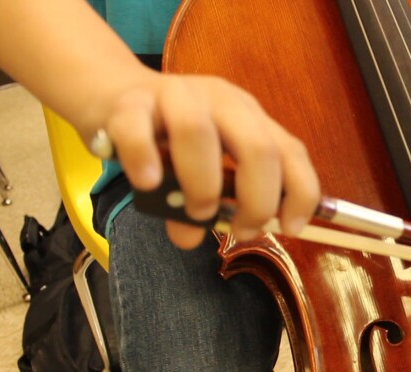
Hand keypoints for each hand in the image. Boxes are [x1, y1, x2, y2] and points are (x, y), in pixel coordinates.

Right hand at [100, 73, 319, 248]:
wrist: (110, 94)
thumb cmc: (168, 137)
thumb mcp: (199, 171)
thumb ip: (202, 205)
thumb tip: (190, 238)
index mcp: (248, 117)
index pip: (291, 150)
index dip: (300, 192)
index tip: (290, 229)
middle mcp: (221, 101)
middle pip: (257, 146)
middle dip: (257, 199)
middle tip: (240, 230)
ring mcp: (175, 96)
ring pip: (196, 133)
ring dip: (203, 184)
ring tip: (195, 212)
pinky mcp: (128, 102)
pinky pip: (136, 130)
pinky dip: (144, 161)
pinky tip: (147, 184)